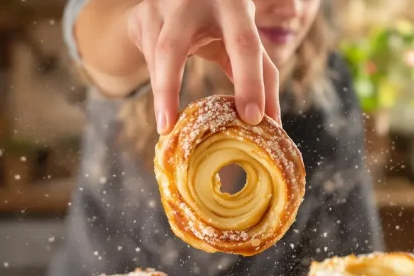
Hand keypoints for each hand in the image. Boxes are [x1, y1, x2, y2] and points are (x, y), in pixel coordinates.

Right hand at [127, 0, 280, 133]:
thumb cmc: (222, 23)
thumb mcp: (243, 38)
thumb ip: (262, 74)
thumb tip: (274, 123)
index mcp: (231, 5)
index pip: (243, 45)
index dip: (249, 82)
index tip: (252, 118)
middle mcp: (191, 1)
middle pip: (171, 48)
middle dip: (168, 87)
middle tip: (167, 126)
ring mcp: (159, 6)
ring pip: (155, 58)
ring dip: (161, 94)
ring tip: (166, 125)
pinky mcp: (139, 17)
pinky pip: (146, 59)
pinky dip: (157, 83)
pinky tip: (162, 92)